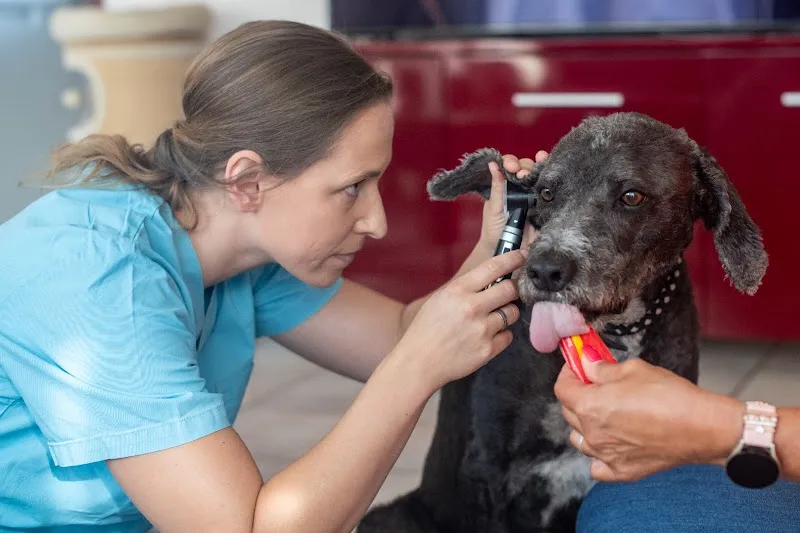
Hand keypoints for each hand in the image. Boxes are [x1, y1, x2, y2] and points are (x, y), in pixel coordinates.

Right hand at [395, 249, 526, 391]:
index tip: (523, 256)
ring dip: (506, 314)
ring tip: (489, 320)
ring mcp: (481, 329)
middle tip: (506, 294)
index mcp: (458, 291)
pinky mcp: (488, 350)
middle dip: (512, 289)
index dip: (513, 258)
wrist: (419, 362)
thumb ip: (467, 288)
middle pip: (510, 289)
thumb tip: (495, 277)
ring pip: (512, 313)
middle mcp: (472, 308)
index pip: (494, 267)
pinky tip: (484, 337)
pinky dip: (500, 336)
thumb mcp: (441, 298)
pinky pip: (508, 336)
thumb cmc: (427, 328)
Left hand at [479, 151, 547, 250]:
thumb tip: (492, 164)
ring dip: (540, 168)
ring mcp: (536, 197)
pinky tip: (552, 176)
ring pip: (542, 176)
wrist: (505, 250)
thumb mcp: (493, 206)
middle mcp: (524, 188)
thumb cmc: (495, 229)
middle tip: (520, 173)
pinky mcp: (547, 208)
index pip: (513, 166)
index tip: (510, 167)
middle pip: (530, 168)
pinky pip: (553, 193)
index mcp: (509, 185)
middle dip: (526, 166)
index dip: (513, 162)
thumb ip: (497, 186)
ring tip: (530, 174)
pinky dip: (554, 184)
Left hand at [554, 356, 743, 481]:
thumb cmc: (670, 395)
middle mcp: (592, 433)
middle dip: (577, 395)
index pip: (562, 389)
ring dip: (584, 425)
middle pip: (569, 413)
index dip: (568, 374)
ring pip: (579, 439)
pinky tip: (610, 444)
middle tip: (595, 385)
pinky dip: (598, 456)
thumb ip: (602, 368)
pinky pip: (596, 466)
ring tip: (604, 414)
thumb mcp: (633, 369)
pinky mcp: (622, 471)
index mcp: (590, 405)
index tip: (578, 367)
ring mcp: (605, 455)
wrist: (702, 426)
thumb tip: (586, 363)